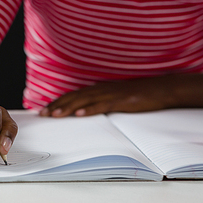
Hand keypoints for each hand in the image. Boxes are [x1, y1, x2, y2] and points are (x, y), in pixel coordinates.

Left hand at [39, 74, 202, 116]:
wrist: (159, 89)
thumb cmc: (136, 94)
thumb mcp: (113, 97)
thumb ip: (98, 102)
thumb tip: (84, 110)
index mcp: (97, 89)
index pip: (72, 96)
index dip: (57, 102)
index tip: (44, 110)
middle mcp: (99, 89)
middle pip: (73, 97)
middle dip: (56, 105)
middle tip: (42, 114)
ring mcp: (109, 94)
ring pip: (84, 101)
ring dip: (68, 107)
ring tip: (55, 114)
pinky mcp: (120, 100)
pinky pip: (102, 105)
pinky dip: (90, 109)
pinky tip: (80, 113)